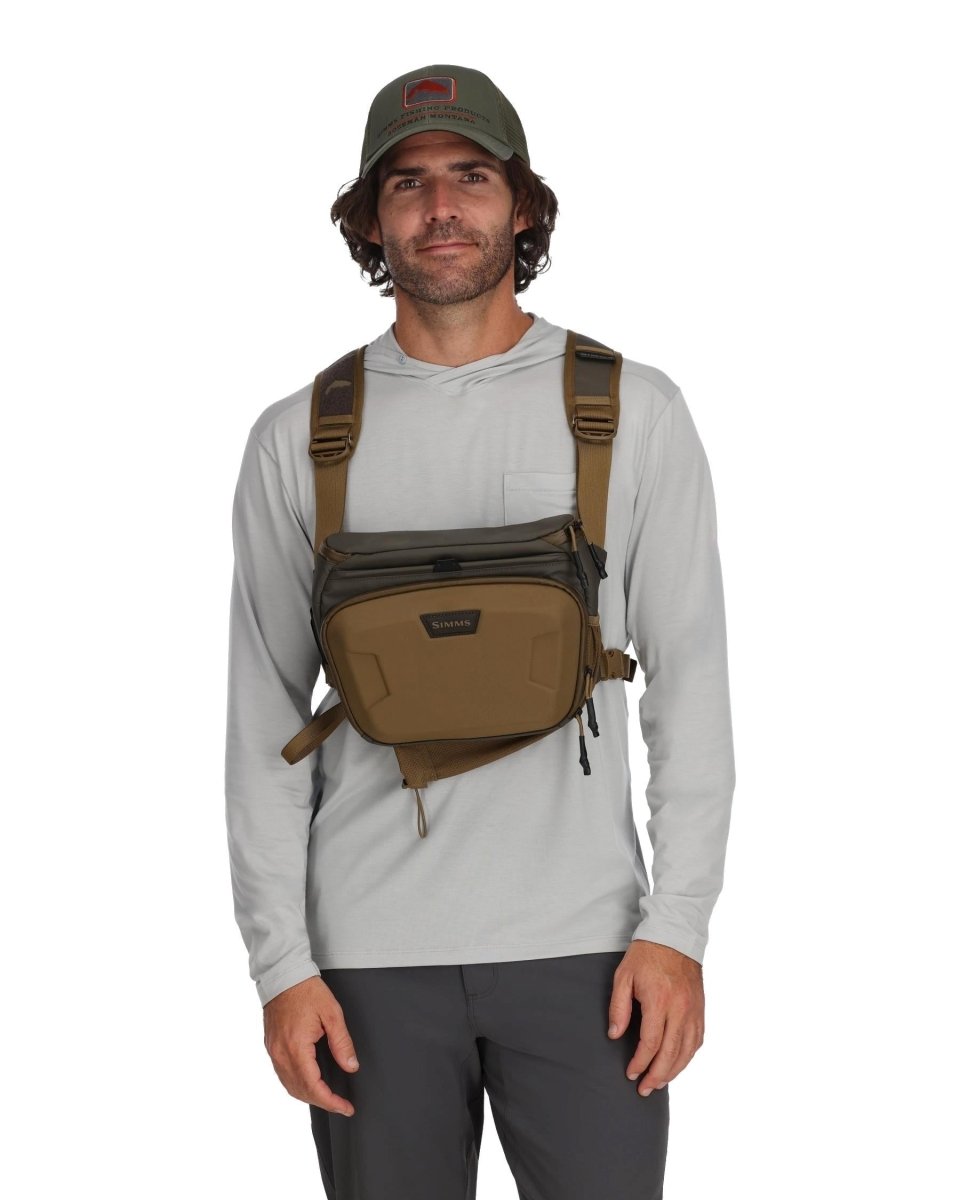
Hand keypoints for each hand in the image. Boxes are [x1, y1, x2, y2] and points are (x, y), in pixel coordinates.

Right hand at [263, 975, 359, 1116]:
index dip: (331, 1102)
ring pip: (289, 1086)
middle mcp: (281, 1054)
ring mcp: (273, 1051)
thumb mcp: (332, 1013)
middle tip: (341, 1104)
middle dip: (322, 1102)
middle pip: (300, 1091)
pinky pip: (283, 1074)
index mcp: (296, 1047)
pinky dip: (297, 1084)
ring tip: (327, 1096)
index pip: (314, 1087)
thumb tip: (350, 1066)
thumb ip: (342, 1043)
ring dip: (308, 1095)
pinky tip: (309, 1081)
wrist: (283, 975)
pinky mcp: (271, 1046)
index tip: (346, 1108)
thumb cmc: (307, 990)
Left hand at [607, 939, 704, 1096]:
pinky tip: (677, 1064)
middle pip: (671, 1053)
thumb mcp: (624, 976)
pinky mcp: (700, 1009)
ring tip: (659, 1083)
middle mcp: (681, 1009)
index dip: (640, 1063)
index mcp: (660, 1001)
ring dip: (673, 1071)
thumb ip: (619, 1007)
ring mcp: (694, 1010)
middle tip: (644, 1089)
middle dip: (656, 1076)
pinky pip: (697, 1040)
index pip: (650, 1043)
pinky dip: (687, 1057)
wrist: (674, 937)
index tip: (630, 1073)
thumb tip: (615, 1035)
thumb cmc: (646, 955)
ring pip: (687, 1051)